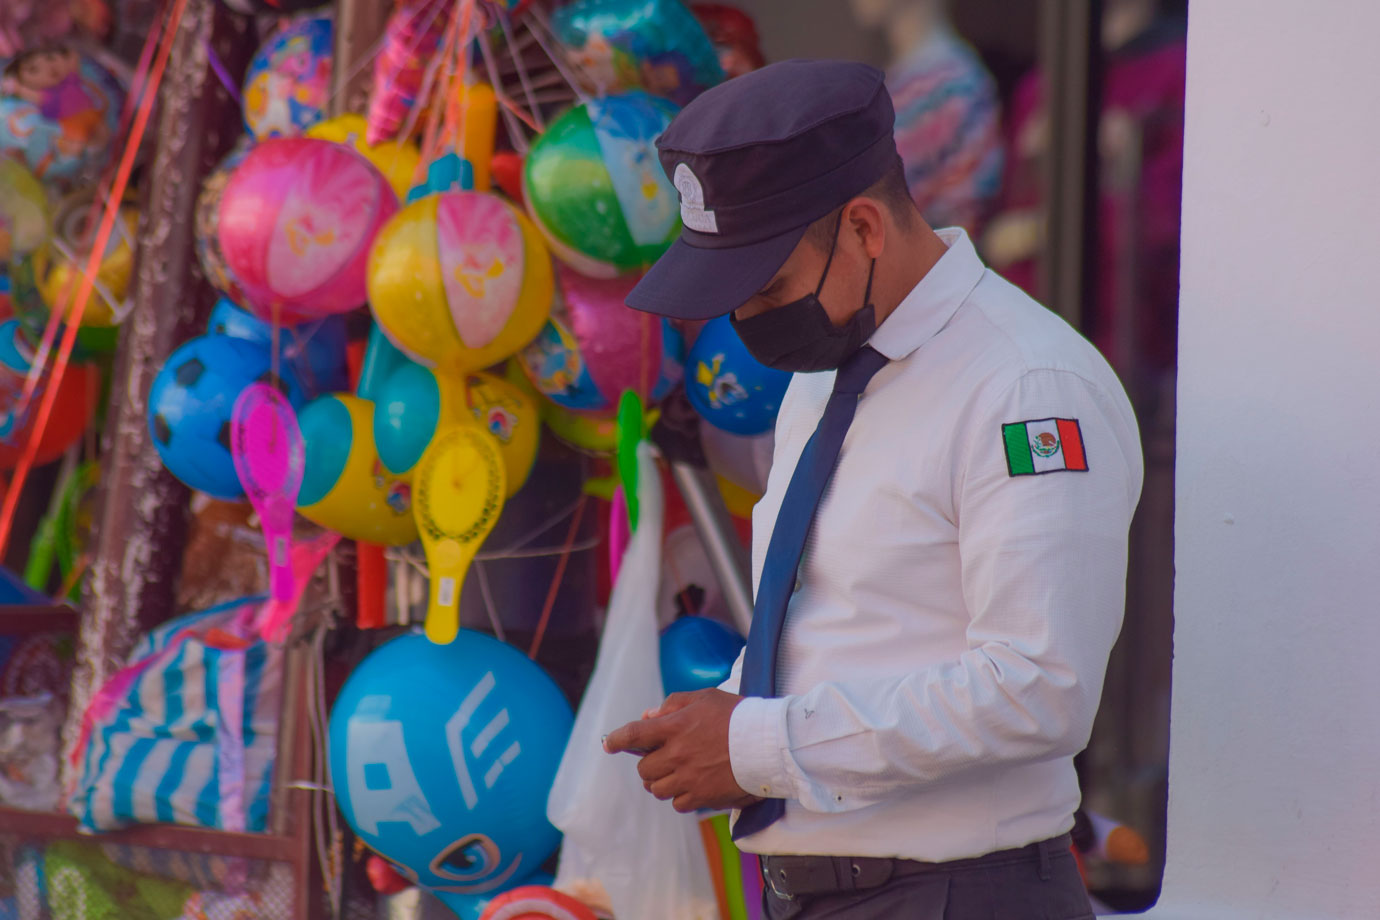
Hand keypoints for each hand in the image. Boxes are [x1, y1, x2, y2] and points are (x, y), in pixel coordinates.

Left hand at [604, 689, 762, 812]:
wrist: (768, 743)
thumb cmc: (738, 715)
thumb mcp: (705, 698)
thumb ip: (673, 705)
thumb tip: (649, 716)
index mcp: (674, 727)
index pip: (633, 734)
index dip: (616, 740)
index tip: (608, 745)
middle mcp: (677, 755)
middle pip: (643, 769)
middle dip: (648, 764)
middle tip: (661, 759)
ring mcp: (688, 778)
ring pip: (657, 789)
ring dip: (661, 782)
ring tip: (676, 774)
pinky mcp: (702, 797)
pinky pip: (677, 804)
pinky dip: (679, 797)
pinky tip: (690, 786)